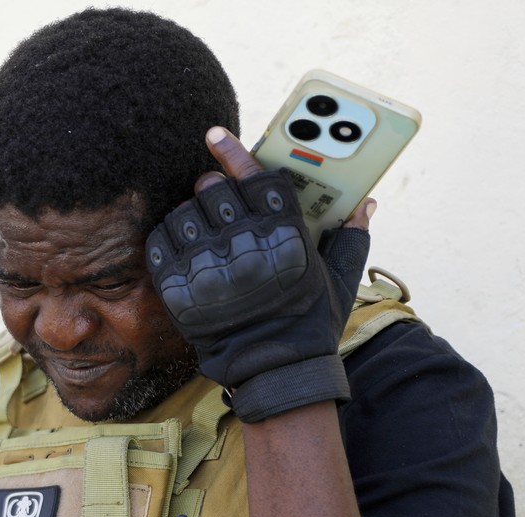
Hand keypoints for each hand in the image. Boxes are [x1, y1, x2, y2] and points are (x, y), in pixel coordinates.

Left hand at [145, 126, 375, 422]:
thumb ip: (350, 238)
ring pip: (183, 214)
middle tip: (213, 194)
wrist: (273, 373)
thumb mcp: (339, 280)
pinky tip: (177, 244)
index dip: (234, 152)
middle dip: (212, 187)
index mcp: (285, 236)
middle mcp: (245, 248)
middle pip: (214, 191)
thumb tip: (365, 203)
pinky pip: (160, 245)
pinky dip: (165, 239)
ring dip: (189, 214)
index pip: (255, 177)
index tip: (215, 134)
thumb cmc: (307, 325)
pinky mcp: (178, 291)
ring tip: (198, 226)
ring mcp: (208, 270)